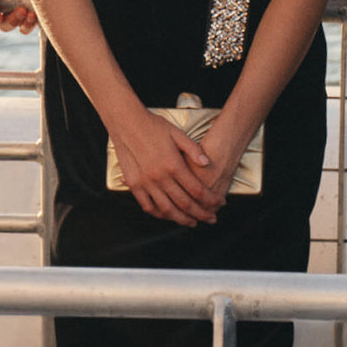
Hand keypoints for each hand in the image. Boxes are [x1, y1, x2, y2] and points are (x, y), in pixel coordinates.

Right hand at [110, 111, 225, 227]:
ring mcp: (145, 183)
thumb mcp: (178, 133)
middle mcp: (159, 177)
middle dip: (201, 214)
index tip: (219, 204)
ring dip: (181, 219)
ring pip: (166, 209)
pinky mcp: (134, 184)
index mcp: (173, 165)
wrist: (126, 123)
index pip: (197, 190)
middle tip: (211, 219)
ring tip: (192, 222)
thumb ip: (193, 150)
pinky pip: (147, 206)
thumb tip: (207, 163)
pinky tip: (167, 215)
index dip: (210, 199)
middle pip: (184, 203)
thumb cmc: (153, 126)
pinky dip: (159, 214)